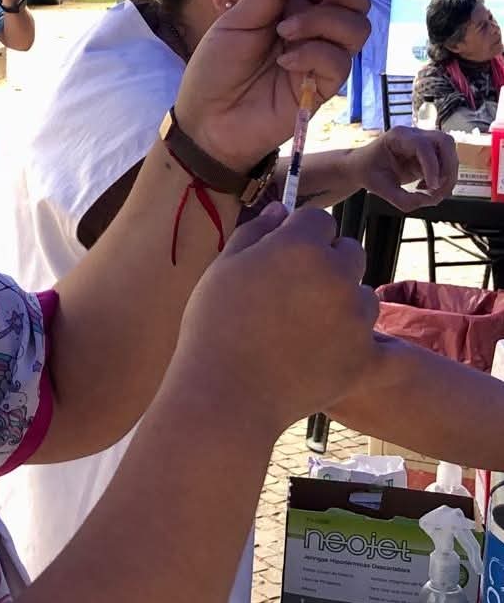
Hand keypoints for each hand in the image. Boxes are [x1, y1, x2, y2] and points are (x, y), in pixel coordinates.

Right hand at [170, 204, 378, 432]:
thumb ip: (255, 232)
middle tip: (293, 292)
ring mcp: (357, 318)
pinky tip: (359, 352)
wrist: (226, 392)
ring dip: (344, 303)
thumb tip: (281, 210)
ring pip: (363, 296)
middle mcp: (338, 274)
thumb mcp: (223, 267)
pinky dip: (374, 351)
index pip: (318, 220)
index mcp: (301, 246)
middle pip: (349, 252)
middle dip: (328, 263)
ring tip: (305, 329)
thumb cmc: (214, 324)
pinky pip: (387, 350)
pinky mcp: (366, 358)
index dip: (299, 234)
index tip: (280, 254)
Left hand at [174, 0, 370, 172]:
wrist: (206, 119)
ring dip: (324, 19)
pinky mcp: (323, 88)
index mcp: (292, 9)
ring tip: (285, 31)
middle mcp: (313, 30)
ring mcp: (320, 59)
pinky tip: (285, 62)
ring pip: (356, 27)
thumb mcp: (236, 22)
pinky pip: (340, 61)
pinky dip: (314, 53)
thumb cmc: (215, 70)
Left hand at [347, 126, 458, 210]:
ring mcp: (423, 141)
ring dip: (448, 174)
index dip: (432, 166)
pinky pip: (446, 162)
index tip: (432, 187)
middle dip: (448, 168)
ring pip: (450, 152)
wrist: (362, 167)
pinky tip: (426, 188)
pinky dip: (443, 177)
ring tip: (430, 192)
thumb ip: (404, 199)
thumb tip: (430, 200)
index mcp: (397, 136)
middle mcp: (414, 134)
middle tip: (437, 190)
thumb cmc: (368, 173)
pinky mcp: (428, 153)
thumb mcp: (381, 189)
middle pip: (445, 142)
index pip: (423, 146)